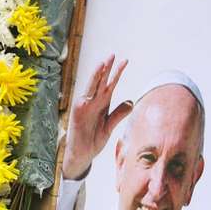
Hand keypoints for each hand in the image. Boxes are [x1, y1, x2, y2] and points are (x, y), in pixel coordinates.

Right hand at [63, 55, 130, 180]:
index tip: (125, 61)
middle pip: (101, 81)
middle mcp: (93, 102)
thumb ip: (119, 114)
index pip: (110, 85)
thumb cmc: (93, 140)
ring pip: (93, 85)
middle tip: (114, 54)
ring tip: (105, 61)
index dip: (117, 73)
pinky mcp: (79, 110)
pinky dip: (91, 84)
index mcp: (101, 104)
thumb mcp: (109, 126)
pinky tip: (95, 78)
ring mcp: (85, 105)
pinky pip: (87, 94)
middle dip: (107, 68)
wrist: (82, 154)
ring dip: (99, 73)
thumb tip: (131, 102)